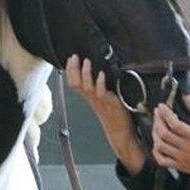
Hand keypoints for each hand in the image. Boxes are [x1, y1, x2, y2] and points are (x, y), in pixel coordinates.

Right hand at [65, 55, 144, 174]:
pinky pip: (101, 93)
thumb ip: (98, 87)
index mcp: (88, 97)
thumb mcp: (102, 98)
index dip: (69, 71)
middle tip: (74, 56)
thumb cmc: (113, 114)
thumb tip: (99, 71)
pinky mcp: (110, 103)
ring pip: (86, 87)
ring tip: (86, 61)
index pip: (73, 83)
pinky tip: (101, 74)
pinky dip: (100, 82)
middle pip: (76, 84)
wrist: (120, 132)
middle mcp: (91, 98)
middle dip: (73, 69)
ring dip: (85, 73)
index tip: (70, 58)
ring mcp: (99, 101)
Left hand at [151, 104, 189, 179]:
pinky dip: (155, 152)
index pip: (174, 124)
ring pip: (160, 145)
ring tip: (155, 125)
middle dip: (157, 121)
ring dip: (154, 134)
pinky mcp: (178, 166)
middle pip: (164, 133)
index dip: (165, 114)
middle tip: (157, 113)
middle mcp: (185, 147)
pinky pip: (162, 160)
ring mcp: (180, 158)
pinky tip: (156, 144)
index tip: (161, 106)